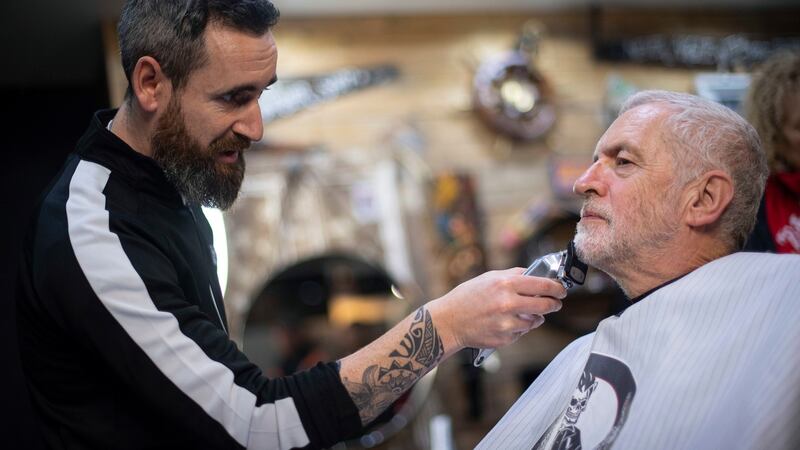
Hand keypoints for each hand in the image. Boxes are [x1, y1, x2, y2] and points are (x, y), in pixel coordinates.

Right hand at [426, 268, 565, 350]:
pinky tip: (505, 322)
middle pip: (545, 305)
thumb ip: (513, 275)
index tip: (561, 289)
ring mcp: (507, 323)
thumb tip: (534, 274)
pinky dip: (519, 328)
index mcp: (506, 284)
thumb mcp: (489, 278)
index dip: (557, 288)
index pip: (543, 285)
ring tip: (521, 313)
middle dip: (553, 304)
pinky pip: (521, 332)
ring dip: (535, 317)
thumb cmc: (466, 297)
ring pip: (535, 321)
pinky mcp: (505, 338)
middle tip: (555, 303)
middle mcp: (509, 304)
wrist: (449, 321)